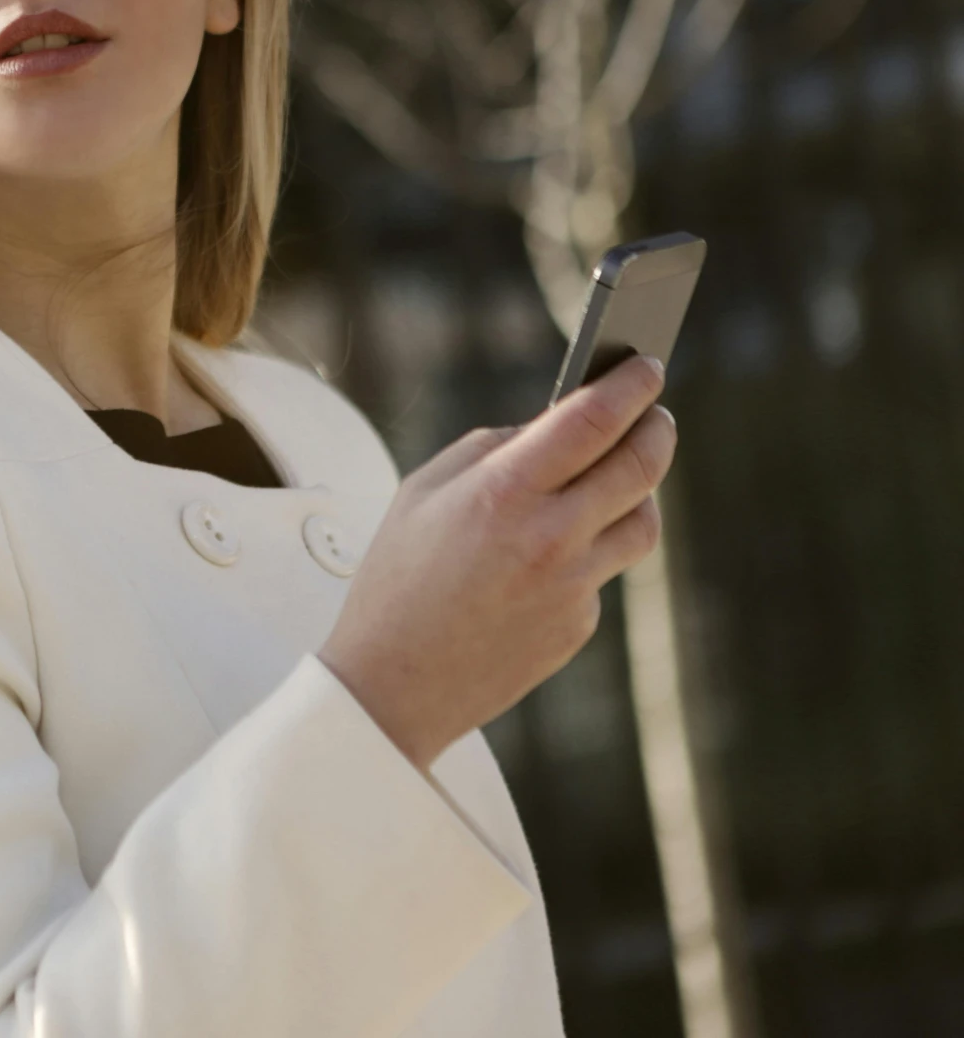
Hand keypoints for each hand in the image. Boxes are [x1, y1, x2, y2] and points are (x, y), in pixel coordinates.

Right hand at [316, 352, 674, 770]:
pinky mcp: (580, 626)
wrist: (393, 684)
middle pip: (640, 466)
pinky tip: (544, 560)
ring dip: (638, 492)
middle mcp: (549, 538)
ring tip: (618, 479)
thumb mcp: (423, 492)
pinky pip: (602, 572)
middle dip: (656, 430)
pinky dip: (586, 552)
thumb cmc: (397, 578)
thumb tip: (555, 426)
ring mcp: (572, 587)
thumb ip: (492, 449)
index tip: (648, 367)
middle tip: (656, 415)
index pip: (592, 420)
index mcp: (502, 492)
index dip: (631, 386)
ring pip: (642, 522)